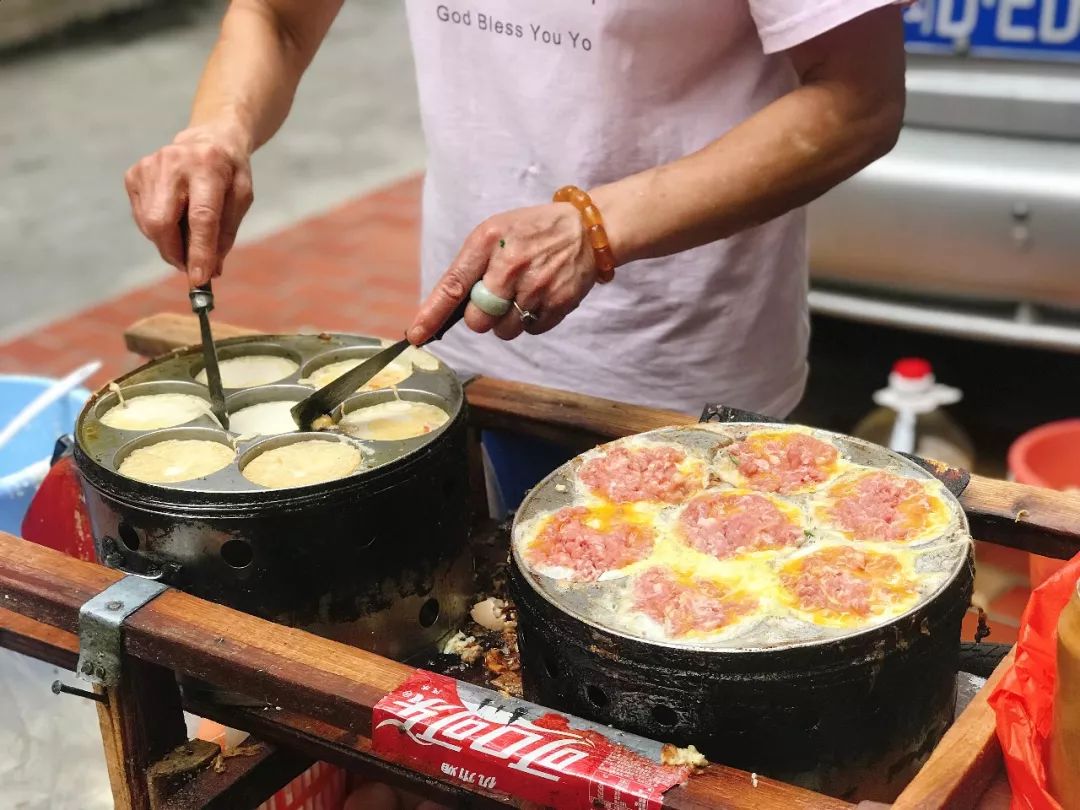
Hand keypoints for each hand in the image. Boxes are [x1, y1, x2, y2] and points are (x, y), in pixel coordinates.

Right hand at [124, 123, 253, 284]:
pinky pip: (142, 219)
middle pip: (162, 223)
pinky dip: (159, 230)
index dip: (199, 251)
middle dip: (176, 253)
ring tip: (188, 232)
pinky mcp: (133, 175)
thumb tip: (210, 272)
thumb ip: (226, 234)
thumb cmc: (229, 174)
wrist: (207, 141)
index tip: (199, 279)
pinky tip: (175, 215)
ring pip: (150, 226)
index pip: (201, 216)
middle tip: (190, 267)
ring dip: (170, 243)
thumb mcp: (241, 199)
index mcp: (208, 166)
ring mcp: (148, 167)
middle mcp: (173, 163)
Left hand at [408, 203, 596, 343]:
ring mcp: (537, 285)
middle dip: (482, 317)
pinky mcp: (559, 302)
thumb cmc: (532, 232)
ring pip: (504, 331)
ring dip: (507, 322)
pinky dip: (531, 321)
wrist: (587, 229)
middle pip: (479, 320)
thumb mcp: (495, 232)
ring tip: (522, 294)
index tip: (416, 335)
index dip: (432, 314)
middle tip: (496, 299)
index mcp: (488, 241)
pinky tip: (540, 297)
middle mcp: (511, 264)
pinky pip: (531, 331)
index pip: (453, 285)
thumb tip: (448, 309)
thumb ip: (471, 266)